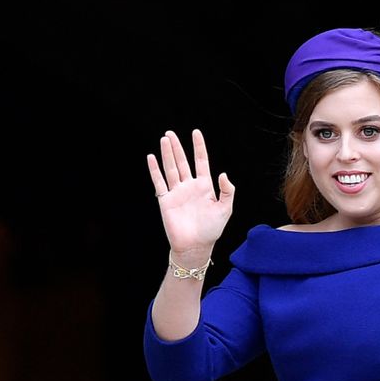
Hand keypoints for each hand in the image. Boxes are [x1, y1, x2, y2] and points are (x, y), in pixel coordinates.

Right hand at [146, 129, 234, 255]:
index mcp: (205, 187)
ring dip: (167, 154)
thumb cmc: (211, 230)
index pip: (201, 161)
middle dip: (177, 147)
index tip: (195, 133)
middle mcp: (189, 187)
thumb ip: (227, 191)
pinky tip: (152, 158)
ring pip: (171, 169)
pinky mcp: (166, 201)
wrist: (195, 247)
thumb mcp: (225, 209)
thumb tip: (223, 174)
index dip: (199, 147)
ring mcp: (177, 193)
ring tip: (164, 139)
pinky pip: (159, 182)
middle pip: (183, 162)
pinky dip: (155, 170)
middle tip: (170, 133)